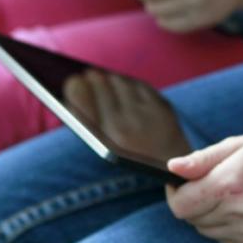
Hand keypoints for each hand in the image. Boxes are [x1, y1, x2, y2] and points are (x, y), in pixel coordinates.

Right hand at [64, 70, 190, 156]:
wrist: (169, 168)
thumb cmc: (129, 156)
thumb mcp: (105, 145)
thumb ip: (88, 122)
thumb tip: (73, 89)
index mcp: (106, 137)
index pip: (85, 100)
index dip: (79, 87)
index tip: (73, 79)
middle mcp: (127, 125)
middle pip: (105, 87)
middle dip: (95, 79)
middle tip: (88, 74)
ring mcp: (147, 114)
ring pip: (123, 83)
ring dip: (112, 79)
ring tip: (103, 77)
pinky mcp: (163, 106)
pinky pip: (140, 86)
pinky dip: (130, 83)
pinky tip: (123, 83)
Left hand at [164, 136, 242, 242]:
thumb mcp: (242, 145)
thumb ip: (203, 158)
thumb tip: (171, 168)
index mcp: (231, 183)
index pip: (180, 204)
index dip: (174, 193)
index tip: (180, 182)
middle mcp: (239, 212)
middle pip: (190, 218)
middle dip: (192, 201)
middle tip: (210, 184)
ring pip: (204, 230)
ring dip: (207, 214)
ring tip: (229, 195)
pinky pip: (222, 239)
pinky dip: (223, 225)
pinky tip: (241, 208)